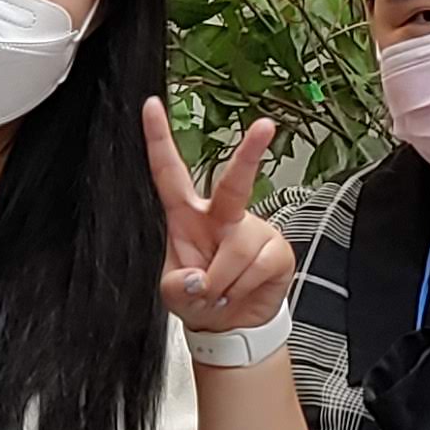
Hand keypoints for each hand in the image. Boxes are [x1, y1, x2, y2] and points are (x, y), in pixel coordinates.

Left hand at [145, 100, 294, 336]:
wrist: (231, 324)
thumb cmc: (200, 298)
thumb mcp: (174, 295)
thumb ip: (177, 286)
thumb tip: (199, 278)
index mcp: (187, 216)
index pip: (169, 172)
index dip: (159, 138)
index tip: (151, 105)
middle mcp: (222, 216)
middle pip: (233, 184)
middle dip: (249, 154)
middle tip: (264, 126)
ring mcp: (253, 230)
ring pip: (237, 249)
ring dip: (223, 282)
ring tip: (219, 294)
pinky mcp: (278, 250)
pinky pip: (258, 266)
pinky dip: (241, 289)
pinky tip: (238, 292)